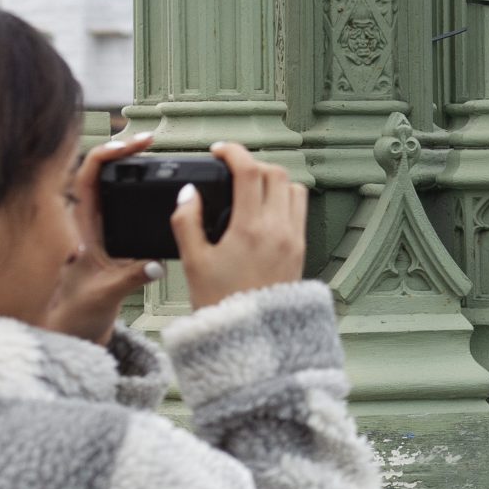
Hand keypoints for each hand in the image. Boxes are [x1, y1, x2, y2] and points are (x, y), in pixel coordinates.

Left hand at [46, 130, 162, 344]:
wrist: (71, 329)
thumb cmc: (77, 312)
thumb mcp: (106, 295)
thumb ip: (131, 278)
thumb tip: (155, 264)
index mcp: (82, 228)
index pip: (87, 178)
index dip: (108, 155)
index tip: (135, 145)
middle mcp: (87, 222)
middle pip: (97, 171)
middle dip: (121, 150)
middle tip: (150, 139)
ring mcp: (98, 228)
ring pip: (107, 185)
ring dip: (126, 164)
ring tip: (150, 151)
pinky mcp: (109, 237)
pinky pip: (119, 202)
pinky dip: (134, 186)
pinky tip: (152, 182)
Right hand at [172, 142, 310, 310]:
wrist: (251, 338)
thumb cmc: (221, 304)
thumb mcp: (193, 262)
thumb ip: (187, 221)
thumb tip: (189, 193)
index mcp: (251, 228)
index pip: (250, 172)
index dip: (234, 153)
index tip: (220, 150)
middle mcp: (279, 229)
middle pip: (276, 174)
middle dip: (253, 164)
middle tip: (232, 170)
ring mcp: (294, 239)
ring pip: (294, 190)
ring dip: (274, 181)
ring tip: (250, 189)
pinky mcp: (302, 250)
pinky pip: (299, 211)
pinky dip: (284, 200)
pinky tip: (263, 212)